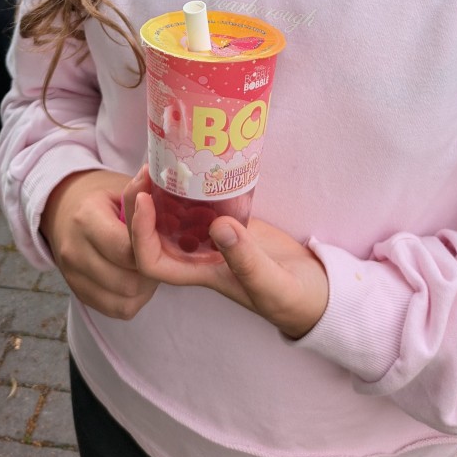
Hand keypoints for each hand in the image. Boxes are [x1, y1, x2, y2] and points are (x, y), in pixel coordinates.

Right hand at [40, 169, 158, 318]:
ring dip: (145, 287)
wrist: (60, 209)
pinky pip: (116, 310)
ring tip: (149, 264)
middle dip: (151, 271)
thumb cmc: (99, 196)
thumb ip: (140, 191)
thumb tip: (168, 178)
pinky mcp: (78, 293)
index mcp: (86, 219)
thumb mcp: (118, 186)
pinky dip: (133, 298)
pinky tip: (136, 277)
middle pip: (128, 280)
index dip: (151, 247)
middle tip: (161, 254)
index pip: (126, 249)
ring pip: (125, 299)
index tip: (165, 237)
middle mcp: (75, 251)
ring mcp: (73, 276)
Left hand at [126, 168, 328, 338]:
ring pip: (172, 215)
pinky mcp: (229, 220)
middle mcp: (198, 254)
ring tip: (163, 157)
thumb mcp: (272, 284)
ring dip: (161, 190)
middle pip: (152, 233)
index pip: (151, 261)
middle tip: (149, 166)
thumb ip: (247, 261)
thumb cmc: (293, 299)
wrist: (317, 291)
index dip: (140, 233)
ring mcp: (212, 236)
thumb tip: (218, 227)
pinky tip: (193, 161)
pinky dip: (192, 185)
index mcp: (200, 274)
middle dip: (142, 202)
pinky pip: (199, 203)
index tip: (146, 200)